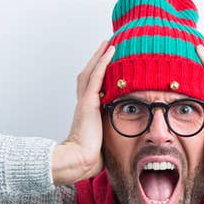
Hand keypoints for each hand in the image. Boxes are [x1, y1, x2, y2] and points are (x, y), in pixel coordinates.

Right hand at [52, 40, 114, 185]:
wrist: (79, 161)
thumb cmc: (90, 157)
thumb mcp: (103, 142)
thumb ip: (110, 135)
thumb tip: (124, 141)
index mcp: (87, 111)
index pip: (92, 86)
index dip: (98, 73)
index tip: (107, 63)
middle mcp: (84, 103)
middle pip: (89, 73)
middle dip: (97, 59)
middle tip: (107, 45)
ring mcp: (85, 101)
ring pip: (92, 71)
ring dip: (100, 55)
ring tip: (109, 42)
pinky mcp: (88, 102)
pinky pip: (96, 76)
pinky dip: (102, 62)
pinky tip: (109, 50)